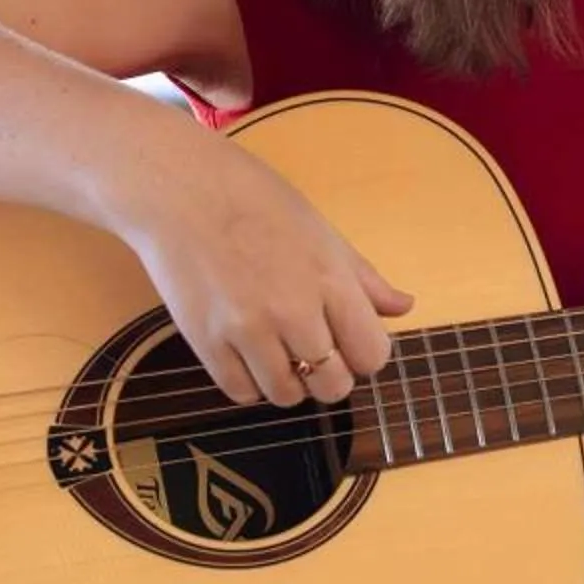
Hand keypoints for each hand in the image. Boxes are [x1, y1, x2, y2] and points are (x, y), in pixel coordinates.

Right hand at [100, 119, 412, 409]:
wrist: (179, 188)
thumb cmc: (253, 200)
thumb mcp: (320, 230)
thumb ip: (363, 277)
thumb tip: (404, 307)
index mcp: (330, 278)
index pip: (372, 354)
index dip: (364, 355)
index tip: (349, 343)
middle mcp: (293, 310)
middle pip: (333, 385)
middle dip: (330, 376)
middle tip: (313, 354)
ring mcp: (247, 328)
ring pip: (287, 395)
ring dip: (288, 383)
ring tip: (277, 353)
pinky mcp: (205, 340)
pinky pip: (241, 392)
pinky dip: (249, 384)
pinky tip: (247, 356)